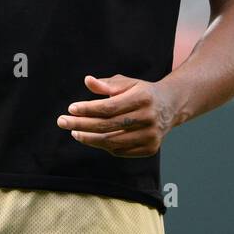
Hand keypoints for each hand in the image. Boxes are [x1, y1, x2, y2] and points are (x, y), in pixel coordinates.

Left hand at [58, 74, 179, 157]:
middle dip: (82, 124)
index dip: (88, 109)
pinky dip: (104, 146)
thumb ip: (107, 84)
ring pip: (113, 142)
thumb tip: (88, 81)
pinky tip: (91, 138)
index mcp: (143, 98)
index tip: (71, 108)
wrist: (170, 106)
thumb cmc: (142, 92)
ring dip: (89, 138)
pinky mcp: (150, 149)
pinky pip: (121, 151)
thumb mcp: (127, 83)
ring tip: (74, 132)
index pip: (109, 107)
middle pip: (108, 126)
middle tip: (63, 121)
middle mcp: (148, 118)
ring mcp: (151, 136)